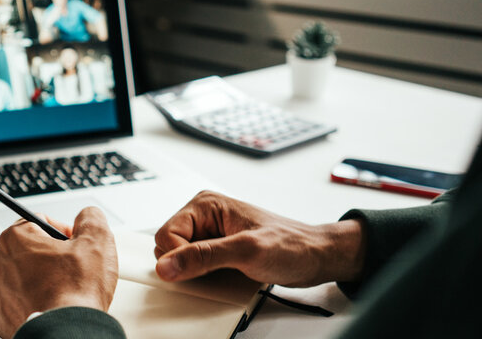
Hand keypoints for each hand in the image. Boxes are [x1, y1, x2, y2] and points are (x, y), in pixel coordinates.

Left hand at [0, 207, 117, 337]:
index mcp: (15, 238)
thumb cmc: (76, 291)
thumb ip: (90, 218)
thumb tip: (87, 216)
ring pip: (21, 275)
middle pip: (29, 249)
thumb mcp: (96, 240)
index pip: (40, 222)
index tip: (74, 245)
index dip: (63, 232)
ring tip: (62, 290)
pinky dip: (30, 301)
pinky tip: (50, 305)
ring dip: (39, 279)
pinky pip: (15, 300)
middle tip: (72, 270)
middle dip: (50, 256)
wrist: (66, 332)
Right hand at [154, 191, 364, 286]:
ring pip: (180, 260)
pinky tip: (228, 274)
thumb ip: (203, 257)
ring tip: (228, 269)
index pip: (165, 234)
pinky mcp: (217, 249)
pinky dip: (206, 277)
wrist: (315, 257)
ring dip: (198, 272)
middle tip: (219, 267)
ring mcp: (210, 233)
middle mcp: (204, 216)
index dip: (179, 257)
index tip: (202, 268)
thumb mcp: (245, 251)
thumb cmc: (290, 245)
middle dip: (188, 264)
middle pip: (168, 247)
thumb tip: (167, 265)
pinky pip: (195, 267)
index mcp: (206, 204)